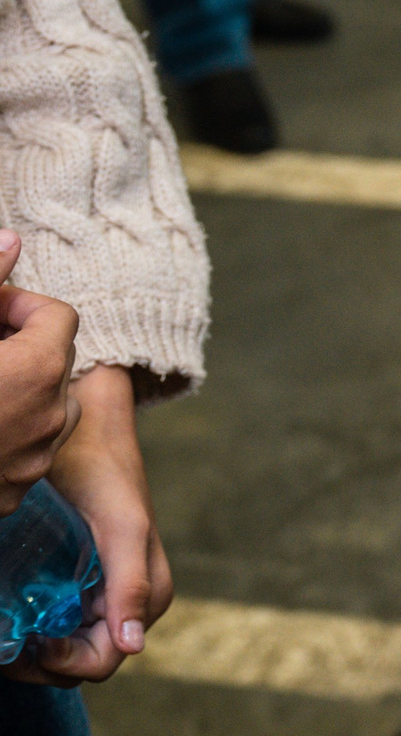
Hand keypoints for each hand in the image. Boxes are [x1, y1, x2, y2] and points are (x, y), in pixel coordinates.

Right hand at [0, 230, 78, 512]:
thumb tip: (11, 240)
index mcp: (39, 370)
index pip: (59, 316)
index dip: (20, 304)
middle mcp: (52, 417)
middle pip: (55, 360)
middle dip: (18, 343)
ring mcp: (35, 460)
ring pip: (47, 407)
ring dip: (18, 389)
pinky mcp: (12, 494)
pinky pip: (25, 450)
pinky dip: (5, 433)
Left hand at [12, 366, 168, 685]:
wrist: (90, 422)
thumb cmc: (105, 470)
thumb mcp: (121, 527)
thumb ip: (130, 583)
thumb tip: (133, 647)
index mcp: (143, 593)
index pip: (105, 660)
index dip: (67, 663)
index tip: (28, 643)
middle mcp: (123, 598)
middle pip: (83, 662)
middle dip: (42, 665)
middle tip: (2, 646)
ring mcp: (101, 588)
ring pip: (68, 648)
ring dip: (32, 655)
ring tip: (0, 635)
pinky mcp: (81, 576)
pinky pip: (58, 623)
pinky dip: (31, 632)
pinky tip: (5, 617)